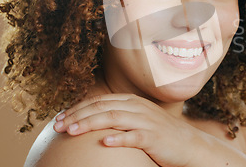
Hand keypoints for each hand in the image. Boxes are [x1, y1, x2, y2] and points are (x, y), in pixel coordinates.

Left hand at [53, 93, 209, 166]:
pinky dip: (119, 138)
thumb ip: (118, 116)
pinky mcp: (153, 137)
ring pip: (113, 118)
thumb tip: (89, 121)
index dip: (77, 108)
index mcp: (131, 101)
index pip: (98, 101)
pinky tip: (104, 142)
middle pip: (102, 107)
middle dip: (77, 116)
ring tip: (72, 132)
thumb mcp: (137, 120)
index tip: (59, 119)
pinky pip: (134, 136)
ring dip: (90, 124)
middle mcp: (137, 107)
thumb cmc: (158, 134)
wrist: (188, 144)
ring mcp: (146, 121)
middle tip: (58, 127)